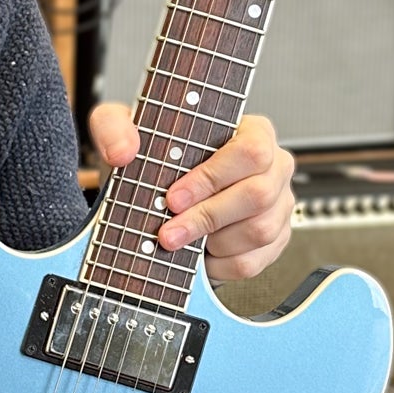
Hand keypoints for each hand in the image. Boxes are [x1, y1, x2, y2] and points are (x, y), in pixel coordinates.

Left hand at [87, 106, 294, 284]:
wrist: (158, 186)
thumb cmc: (155, 153)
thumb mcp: (123, 128)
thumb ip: (115, 127)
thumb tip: (124, 152)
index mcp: (252, 131)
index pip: (251, 151)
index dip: (213, 178)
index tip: (174, 197)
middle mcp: (274, 167)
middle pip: (258, 195)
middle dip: (206, 217)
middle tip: (168, 231)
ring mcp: (279, 205)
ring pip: (259, 231)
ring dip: (212, 242)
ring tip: (179, 240)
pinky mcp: (273, 240)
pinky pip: (254, 261)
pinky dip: (220, 265)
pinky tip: (197, 255)